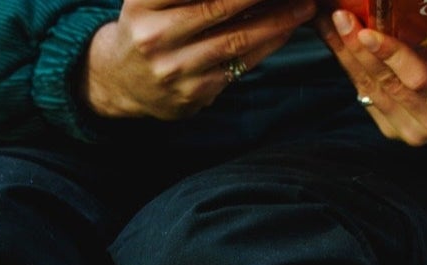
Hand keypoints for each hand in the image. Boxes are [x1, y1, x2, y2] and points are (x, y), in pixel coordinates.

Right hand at [83, 0, 315, 118]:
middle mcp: (155, 35)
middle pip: (217, 6)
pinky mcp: (194, 93)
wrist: (123, 80)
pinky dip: (266, 45)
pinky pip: (239, 65)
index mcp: (143, 3)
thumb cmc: (148, 24)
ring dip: (275, 22)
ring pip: (234, 39)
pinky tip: (286, 30)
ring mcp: (175, 69)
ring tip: (303, 7)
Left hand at [317, 9, 426, 143]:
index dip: (391, 56)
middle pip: (389, 84)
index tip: (367, 31)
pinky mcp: (393, 131)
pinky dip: (350, 66)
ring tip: (327, 22)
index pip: (420, 79)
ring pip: (371, 90)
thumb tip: (412, 2)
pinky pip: (366, 96)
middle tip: (339, 16)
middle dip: (358, 48)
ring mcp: (412, 131)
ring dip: (346, 54)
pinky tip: (335, 40)